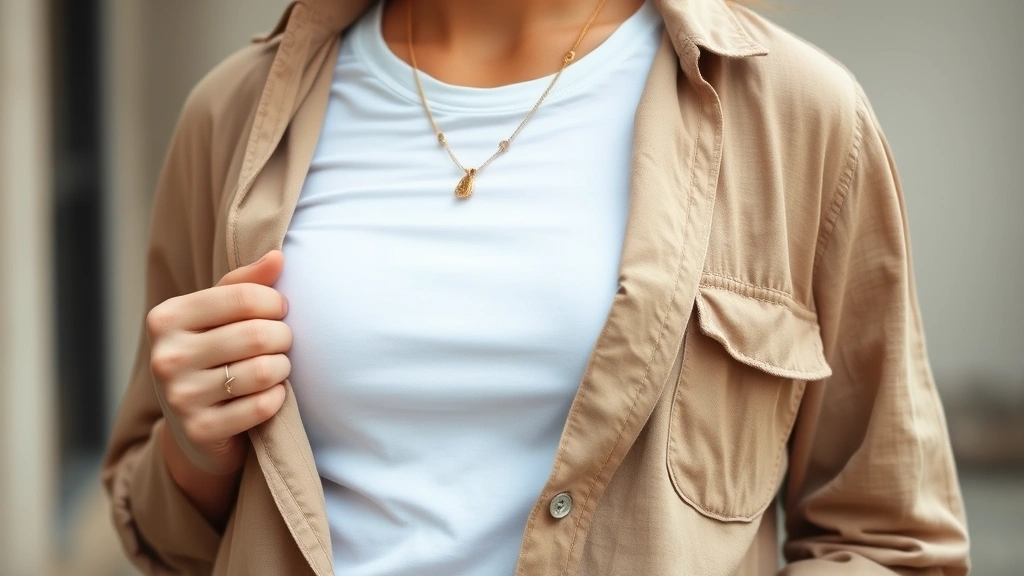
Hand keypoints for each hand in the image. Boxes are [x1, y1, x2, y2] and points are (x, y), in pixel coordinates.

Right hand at [147, 250, 290, 476]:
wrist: (196, 427)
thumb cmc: (214, 356)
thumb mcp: (220, 316)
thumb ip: (246, 284)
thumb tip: (278, 257)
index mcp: (167, 318)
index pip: (243, 296)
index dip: (274, 302)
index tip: (280, 310)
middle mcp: (166, 356)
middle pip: (256, 334)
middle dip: (283, 337)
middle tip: (283, 342)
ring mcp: (180, 397)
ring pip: (263, 371)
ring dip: (283, 368)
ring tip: (278, 367)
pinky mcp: (200, 430)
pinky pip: (262, 406)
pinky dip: (277, 399)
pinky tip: (270, 395)